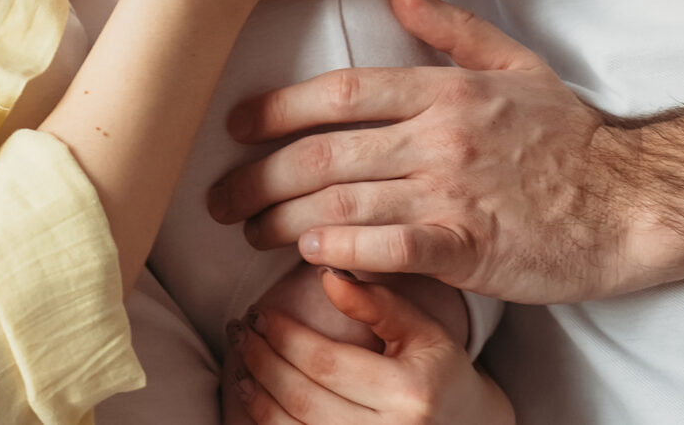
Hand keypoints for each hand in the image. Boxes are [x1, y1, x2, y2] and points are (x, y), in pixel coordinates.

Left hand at [209, 0, 639, 303]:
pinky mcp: (469, 248)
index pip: (342, 91)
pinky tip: (310, 257)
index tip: (237, 124)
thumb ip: (452, 29)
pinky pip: (392, 249)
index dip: (279, 107)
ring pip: (346, 201)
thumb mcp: (516, 64)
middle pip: (327, 151)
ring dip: (286, 220)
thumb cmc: (571, 137)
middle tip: (223, 196)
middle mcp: (440, 137)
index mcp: (445, 90)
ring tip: (251, 234)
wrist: (629, 201)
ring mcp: (453, 192)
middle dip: (262, 175)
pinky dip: (345, 253)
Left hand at [231, 268, 512, 424]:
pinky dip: (267, 422)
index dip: (286, 336)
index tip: (262, 313)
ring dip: (257, 393)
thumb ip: (378, 302)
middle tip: (242, 331)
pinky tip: (255, 398)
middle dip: (262, 360)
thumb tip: (326, 275)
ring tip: (242, 361)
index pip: (327, 362)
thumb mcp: (424, 331)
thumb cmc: (442, 376)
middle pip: (302, 397)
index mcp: (410, 393)